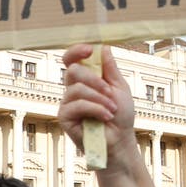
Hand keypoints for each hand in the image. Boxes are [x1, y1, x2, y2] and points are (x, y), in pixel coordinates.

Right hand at [58, 45, 136, 170]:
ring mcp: (67, 103)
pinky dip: (95, 108)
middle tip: (110, 92)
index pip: (72, 60)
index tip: (89, 49)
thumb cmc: (121, 115)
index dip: (76, 51)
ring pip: (77, 89)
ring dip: (99, 98)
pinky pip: (77, 105)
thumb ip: (110, 69)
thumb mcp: (120, 88)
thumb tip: (103, 47)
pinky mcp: (64, 117)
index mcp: (85, 80)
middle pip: (73, 71)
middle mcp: (73, 89)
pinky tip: (106, 116)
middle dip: (94, 79)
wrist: (121, 140)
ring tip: (112, 108)